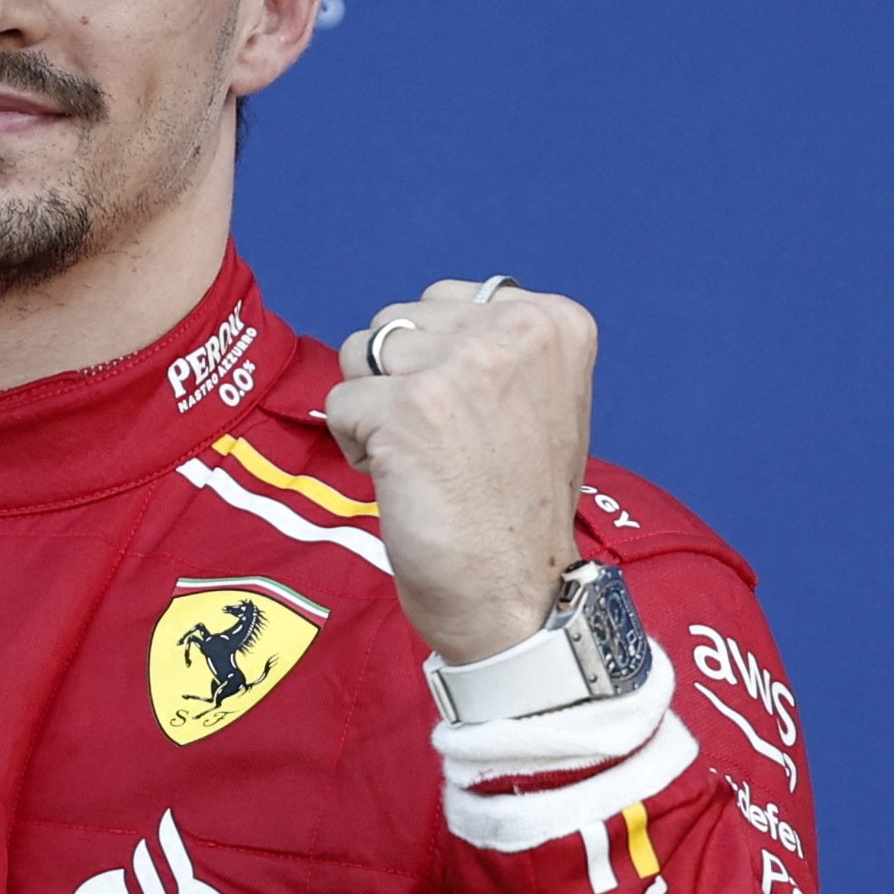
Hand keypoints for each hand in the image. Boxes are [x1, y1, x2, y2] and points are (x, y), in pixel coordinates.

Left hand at [324, 277, 597, 664]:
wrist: (516, 593)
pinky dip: (355, 447)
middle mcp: (514, 332)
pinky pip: (340, 403)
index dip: (434, 362)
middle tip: (443, 445)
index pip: (443, 301)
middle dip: (397, 381)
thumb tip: (420, 321)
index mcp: (553, 322)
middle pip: (396, 322)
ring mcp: (460, 367)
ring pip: (359, 354)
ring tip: (421, 459)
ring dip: (372, 411)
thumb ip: (493, 348)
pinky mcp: (408, 408)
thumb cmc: (517, 508)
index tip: (470, 418)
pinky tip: (401, 480)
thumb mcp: (539, 400)